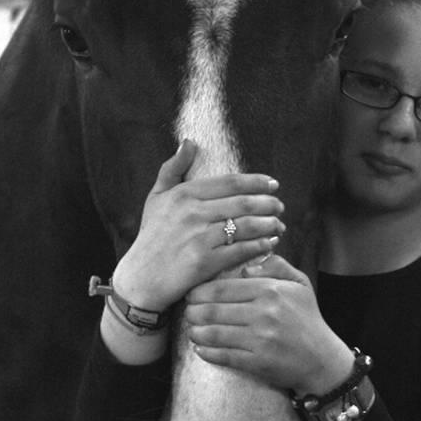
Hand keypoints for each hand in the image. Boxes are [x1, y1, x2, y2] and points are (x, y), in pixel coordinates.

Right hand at [112, 140, 285, 313]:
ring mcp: (198, 238)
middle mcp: (192, 213)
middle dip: (268, 204)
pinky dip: (260, 246)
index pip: (230, 182)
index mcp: (184, 194)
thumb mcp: (156, 198)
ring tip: (278, 226)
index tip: (273, 184)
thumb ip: (173, 168)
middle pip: (243, 202)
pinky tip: (269, 244)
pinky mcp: (204, 262)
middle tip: (279, 207)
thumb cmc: (152, 236)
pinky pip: (241, 250)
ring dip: (269, 224)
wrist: (141, 279)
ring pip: (246, 225)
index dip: (257, 182)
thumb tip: (189, 142)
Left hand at [185, 255, 354, 394]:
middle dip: (193, 311)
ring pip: (213, 333)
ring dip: (196, 332)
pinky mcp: (257, 363)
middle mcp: (263, 314)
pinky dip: (206, 351)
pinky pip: (222, 355)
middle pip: (213, 310)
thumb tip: (247, 266)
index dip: (200, 291)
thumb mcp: (299, 283)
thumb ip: (275, 266)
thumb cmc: (307, 318)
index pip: (222, 288)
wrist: (321, 359)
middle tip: (188, 312)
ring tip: (192, 329)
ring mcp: (259, 340)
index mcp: (270, 290)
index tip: (192, 294)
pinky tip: (200, 347)